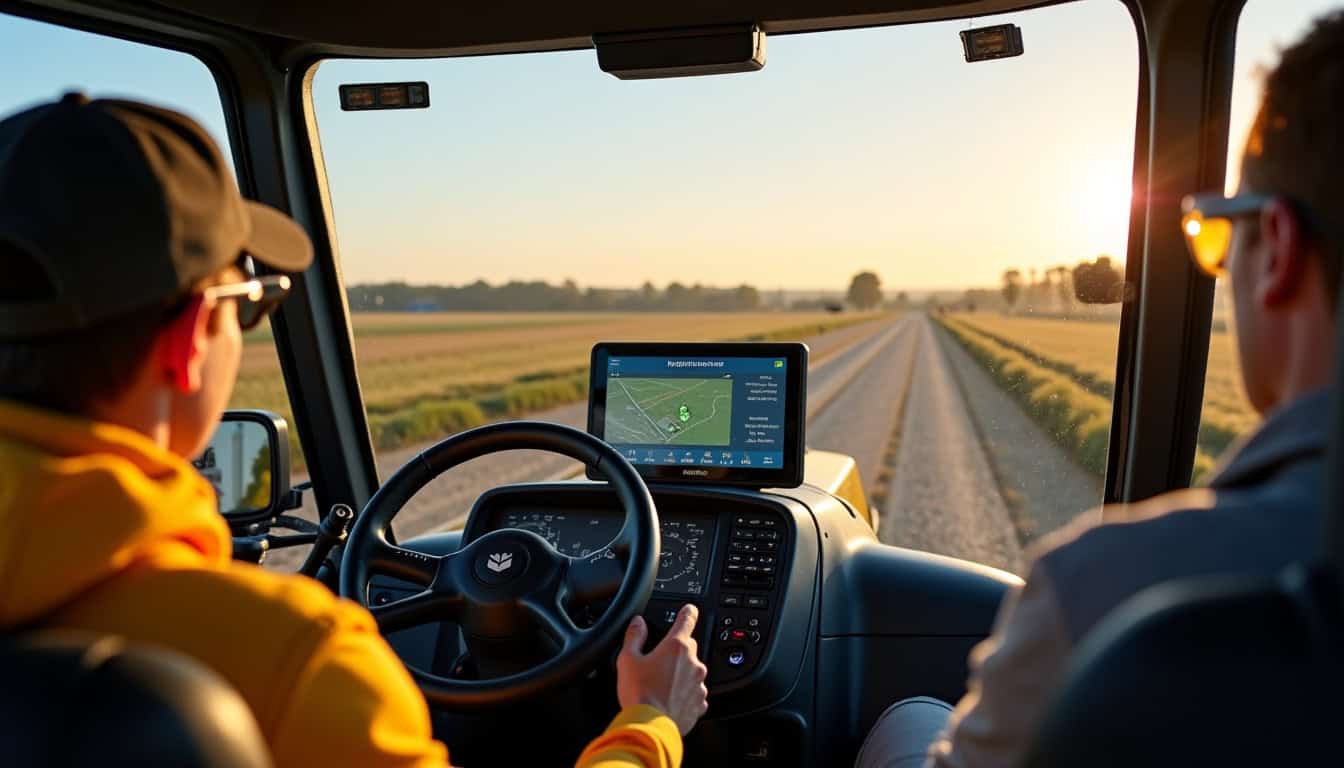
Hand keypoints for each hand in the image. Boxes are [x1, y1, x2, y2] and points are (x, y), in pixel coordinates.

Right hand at [616, 604, 709, 734]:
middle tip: (656, 663)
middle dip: (675, 651)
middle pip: (688, 647)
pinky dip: (684, 693)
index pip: (687, 619)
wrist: (649, 728)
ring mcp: (699, 683)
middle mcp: (693, 662)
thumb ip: (634, 636)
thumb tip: (638, 623)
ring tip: (660, 686)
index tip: (689, 610)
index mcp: (676, 646)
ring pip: (692, 670)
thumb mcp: (627, 660)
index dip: (687, 612)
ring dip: (680, 674)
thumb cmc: (639, 694)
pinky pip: (694, 692)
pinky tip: (668, 699)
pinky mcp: (700, 703)